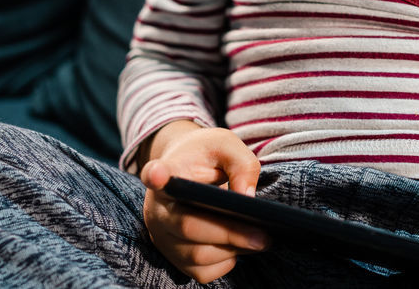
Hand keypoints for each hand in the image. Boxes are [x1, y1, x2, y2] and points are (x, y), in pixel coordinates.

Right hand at [139, 121, 266, 283]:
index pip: (156, 174)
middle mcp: (157, 208)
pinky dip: (225, 263)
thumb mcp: (227, 146)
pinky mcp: (173, 257)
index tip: (157, 174)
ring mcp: (162, 236)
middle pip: (188, 226)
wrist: (188, 171)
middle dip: (229, 234)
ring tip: (260, 240)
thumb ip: (241, 164)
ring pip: (196, 255)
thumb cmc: (207, 157)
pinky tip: (239, 247)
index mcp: (167, 172)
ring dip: (232, 250)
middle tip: (263, 237)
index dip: (155, 176)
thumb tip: (247, 199)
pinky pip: (202, 272)